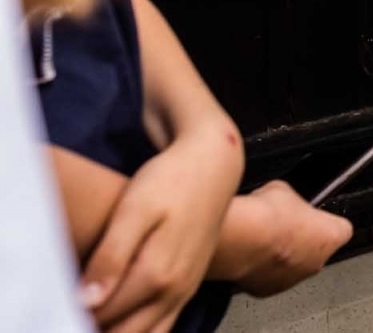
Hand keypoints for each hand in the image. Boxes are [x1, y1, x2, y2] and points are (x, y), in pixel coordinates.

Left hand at [80, 132, 241, 332]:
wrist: (214, 165)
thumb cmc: (171, 181)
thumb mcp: (135, 209)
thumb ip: (111, 257)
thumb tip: (86, 301)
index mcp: (158, 274)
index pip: (101, 315)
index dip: (69, 314)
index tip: (49, 305)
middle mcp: (175, 290)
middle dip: (92, 326)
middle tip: (64, 312)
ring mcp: (185, 291)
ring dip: (115, 332)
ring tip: (89, 315)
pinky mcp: (188, 286)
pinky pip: (162, 327)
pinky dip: (137, 331)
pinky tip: (116, 317)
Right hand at [229, 182, 352, 297]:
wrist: (241, 239)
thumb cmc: (268, 216)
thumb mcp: (285, 191)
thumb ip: (293, 201)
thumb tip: (282, 202)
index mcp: (332, 235)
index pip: (340, 229)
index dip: (325, 221)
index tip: (313, 216)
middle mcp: (317, 262)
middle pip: (316, 250)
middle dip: (302, 239)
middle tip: (284, 226)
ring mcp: (293, 279)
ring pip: (293, 266)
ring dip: (282, 255)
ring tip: (263, 239)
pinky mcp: (266, 290)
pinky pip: (269, 278)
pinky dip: (261, 268)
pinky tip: (250, 252)